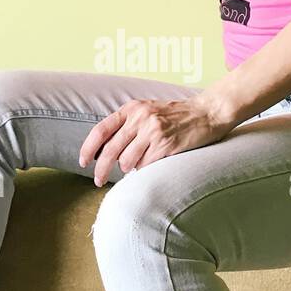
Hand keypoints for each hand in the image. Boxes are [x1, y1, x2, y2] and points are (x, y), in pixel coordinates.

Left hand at [78, 96, 231, 186]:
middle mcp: (140, 118)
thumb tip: (104, 151)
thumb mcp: (147, 111)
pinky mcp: (167, 145)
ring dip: (130, 168)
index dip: (88, 148)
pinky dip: (145, 169)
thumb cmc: (176, 116)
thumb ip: (127, 126)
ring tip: (140, 163)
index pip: (101, 130)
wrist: (207, 113)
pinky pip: (145, 166)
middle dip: (101, 170)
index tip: (84, 162)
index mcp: (132, 108)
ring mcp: (154, 131)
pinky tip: (153, 162)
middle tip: (98, 181)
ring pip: (127, 162)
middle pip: (110, 151)